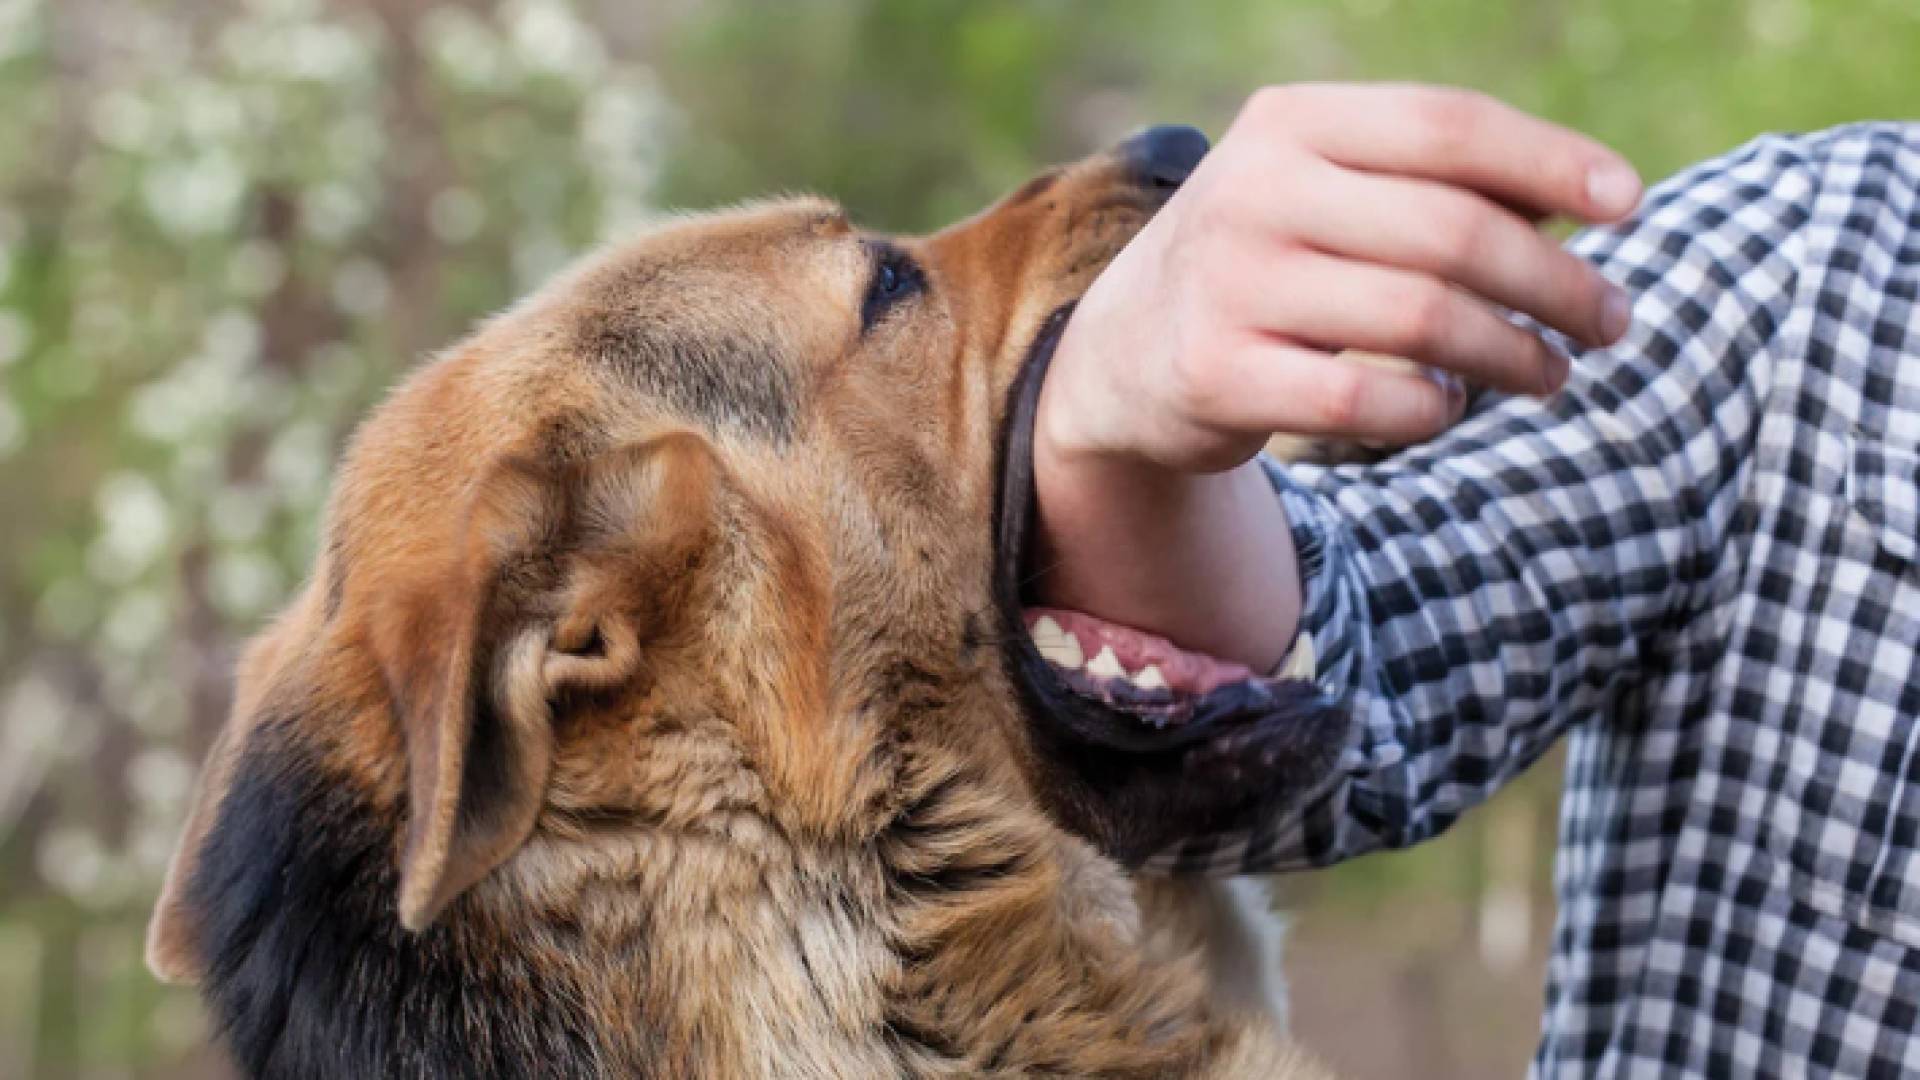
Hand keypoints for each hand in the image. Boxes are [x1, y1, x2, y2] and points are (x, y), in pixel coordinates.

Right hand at [1033, 84, 1641, 669]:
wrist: (1122, 353)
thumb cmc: (1267, 261)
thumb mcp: (1327, 193)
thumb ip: (1435, 184)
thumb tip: (1592, 200)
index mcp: (1290, 123)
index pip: (1448, 127)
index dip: (1553, 161)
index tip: (1630, 206)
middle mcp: (1252, 192)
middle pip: (1452, 231)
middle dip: (1555, 282)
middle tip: (1611, 321)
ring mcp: (1230, 285)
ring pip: (1423, 320)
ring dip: (1513, 355)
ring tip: (1551, 374)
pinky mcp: (1217, 374)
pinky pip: (1369, 399)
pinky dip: (1432, 409)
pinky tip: (1449, 406)